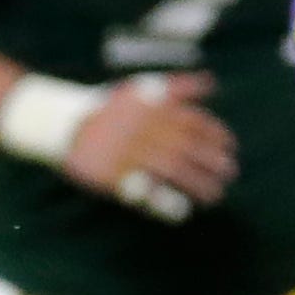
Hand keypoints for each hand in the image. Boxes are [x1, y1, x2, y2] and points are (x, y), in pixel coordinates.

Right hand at [62, 74, 233, 222]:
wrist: (64, 124)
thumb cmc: (108, 108)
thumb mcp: (141, 88)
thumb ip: (177, 86)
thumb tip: (210, 83)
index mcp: (155, 111)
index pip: (196, 123)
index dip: (217, 137)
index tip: (229, 148)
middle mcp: (147, 132)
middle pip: (189, 149)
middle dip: (212, 162)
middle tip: (229, 173)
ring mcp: (131, 154)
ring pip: (172, 170)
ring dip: (196, 184)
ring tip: (213, 195)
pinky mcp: (115, 175)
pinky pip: (144, 191)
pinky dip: (164, 202)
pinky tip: (181, 211)